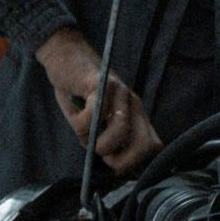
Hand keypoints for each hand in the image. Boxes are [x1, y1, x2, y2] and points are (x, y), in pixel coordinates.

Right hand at [35, 27, 163, 173]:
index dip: (135, 163)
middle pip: (144, 146)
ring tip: (85, 134)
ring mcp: (119, 94)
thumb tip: (112, 166)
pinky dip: (79, 124)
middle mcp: (134, 105)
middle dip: (121, 161)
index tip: (114, 165)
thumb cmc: (79, 91)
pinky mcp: (99, 84)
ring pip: (120, 130)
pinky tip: (74, 114)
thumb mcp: (97, 118)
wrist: (66, 53)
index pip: (153, 147)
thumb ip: (107, 137)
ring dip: (98, 143)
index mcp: (137, 114)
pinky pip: (92, 116)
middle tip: (100, 155)